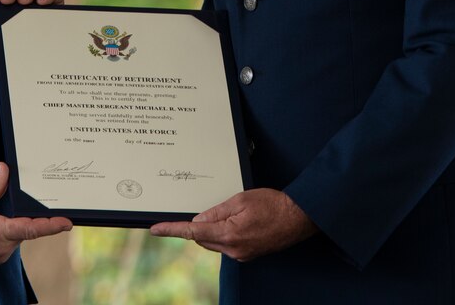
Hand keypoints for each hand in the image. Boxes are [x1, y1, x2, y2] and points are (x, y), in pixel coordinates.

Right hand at [0, 162, 72, 269]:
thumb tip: (4, 170)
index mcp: (1, 232)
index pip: (32, 228)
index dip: (52, 225)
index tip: (66, 222)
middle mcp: (4, 248)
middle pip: (24, 228)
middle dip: (17, 215)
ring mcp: (0, 256)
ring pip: (15, 236)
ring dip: (7, 224)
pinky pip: (6, 243)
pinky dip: (1, 233)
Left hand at [149, 188, 316, 261]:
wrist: (298, 218)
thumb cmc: (273, 204)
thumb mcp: (241, 199)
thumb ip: (216, 211)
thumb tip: (198, 220)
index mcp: (229, 234)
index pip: (192, 232)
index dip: (172, 230)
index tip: (155, 229)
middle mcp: (233, 250)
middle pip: (202, 238)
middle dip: (199, 225)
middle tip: (213, 208)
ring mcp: (241, 255)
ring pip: (214, 242)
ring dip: (214, 229)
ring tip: (234, 212)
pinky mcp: (247, 255)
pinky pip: (227, 244)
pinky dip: (225, 233)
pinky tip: (239, 221)